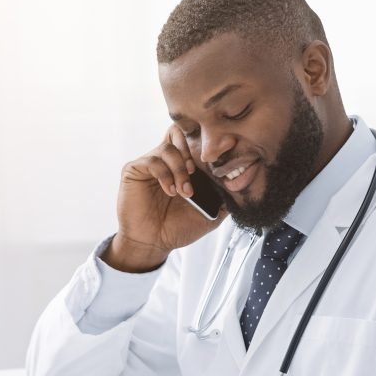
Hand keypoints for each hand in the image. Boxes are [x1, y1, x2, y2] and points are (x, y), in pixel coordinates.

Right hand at [104, 126, 225, 272]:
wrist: (153, 243)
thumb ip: (224, 199)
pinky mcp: (135, 170)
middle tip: (196, 172)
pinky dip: (165, 175)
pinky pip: (152, 160)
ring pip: (168, 148)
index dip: (204, 145)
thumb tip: (241, 185)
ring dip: (180, 169)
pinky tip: (170, 191)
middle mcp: (165, 161)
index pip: (192, 139)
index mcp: (182, 166)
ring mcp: (150, 163)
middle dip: (191, 152)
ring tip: (184, 192)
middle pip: (178, 132)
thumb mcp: (209, 214)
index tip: (214, 162)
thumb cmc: (176, 228)